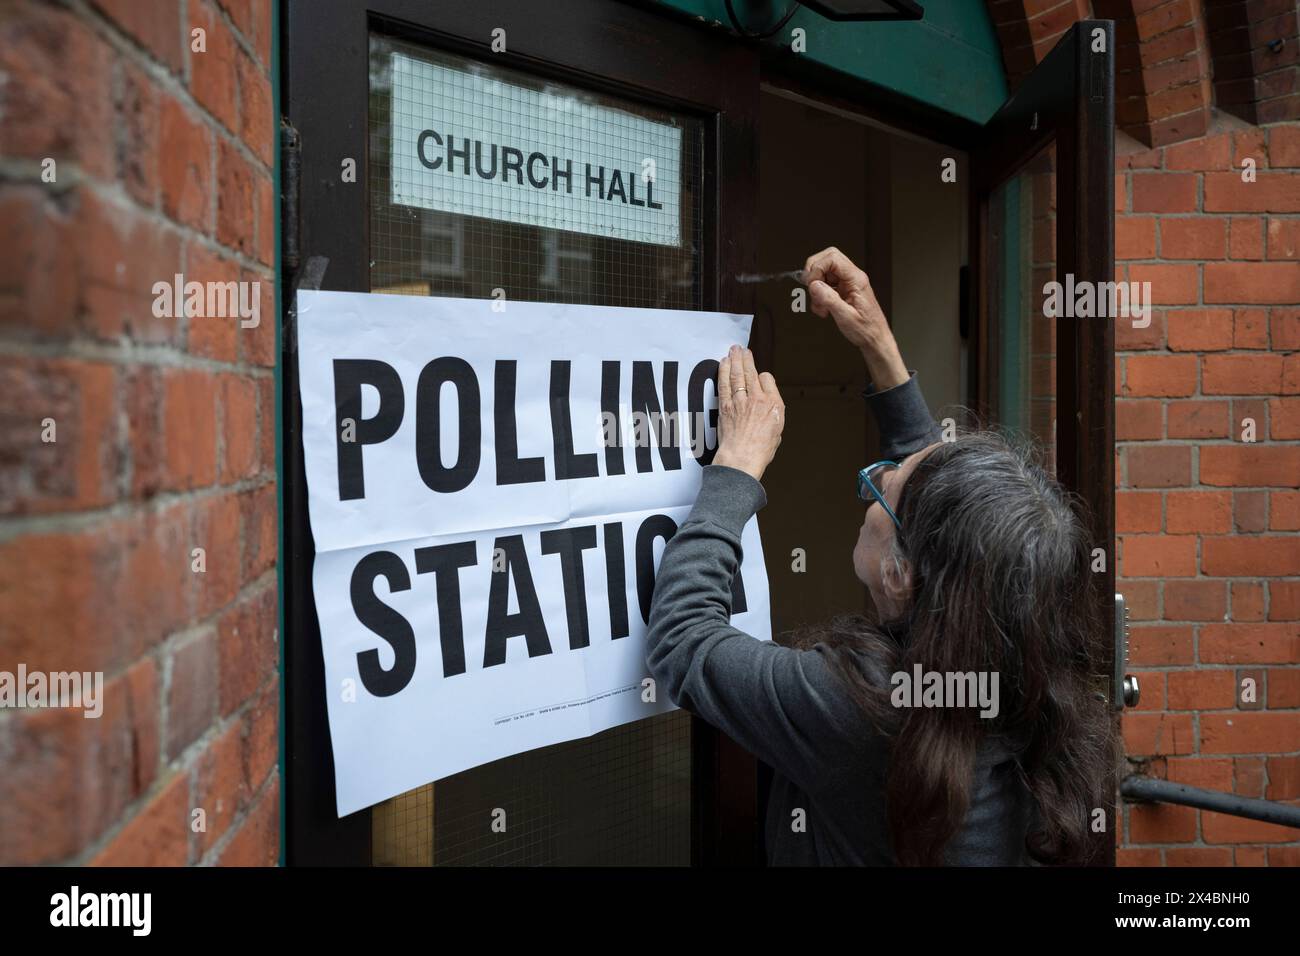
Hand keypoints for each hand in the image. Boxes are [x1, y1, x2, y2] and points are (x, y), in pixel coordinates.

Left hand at [712, 345, 783, 482]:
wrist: (742, 459)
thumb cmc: (760, 450)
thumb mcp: (777, 431)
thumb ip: (773, 414)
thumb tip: (767, 407)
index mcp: (774, 405)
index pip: (767, 379)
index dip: (763, 377)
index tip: (759, 378)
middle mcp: (758, 399)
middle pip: (751, 372)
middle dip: (746, 358)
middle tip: (742, 349)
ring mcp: (740, 401)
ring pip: (737, 374)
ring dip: (734, 360)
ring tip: (733, 350)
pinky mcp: (725, 406)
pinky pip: (724, 383)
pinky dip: (723, 371)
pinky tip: (723, 363)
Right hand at [802, 247, 907, 388]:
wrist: (874, 339)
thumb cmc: (866, 330)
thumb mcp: (846, 317)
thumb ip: (829, 299)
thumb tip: (814, 285)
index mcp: (856, 279)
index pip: (833, 258)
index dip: (817, 268)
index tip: (811, 285)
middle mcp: (852, 277)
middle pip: (828, 259)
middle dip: (814, 272)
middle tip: (811, 288)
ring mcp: (847, 283)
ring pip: (824, 272)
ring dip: (816, 287)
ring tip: (820, 305)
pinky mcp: (843, 290)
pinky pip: (825, 284)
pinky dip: (819, 295)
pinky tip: (823, 309)